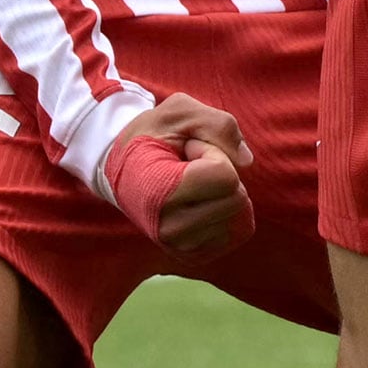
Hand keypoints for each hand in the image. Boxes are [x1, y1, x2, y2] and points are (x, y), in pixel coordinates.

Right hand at [104, 95, 253, 255]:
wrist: (120, 170)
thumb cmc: (151, 136)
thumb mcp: (180, 111)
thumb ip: (219, 124)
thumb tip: (246, 161)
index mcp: (158, 194)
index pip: (225, 177)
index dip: (212, 152)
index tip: (186, 150)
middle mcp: (168, 229)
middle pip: (237, 198)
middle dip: (221, 172)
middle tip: (188, 165)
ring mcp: (180, 246)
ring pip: (241, 216)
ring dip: (223, 192)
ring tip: (191, 183)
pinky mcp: (193, 255)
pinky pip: (239, 231)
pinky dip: (227, 210)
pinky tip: (199, 200)